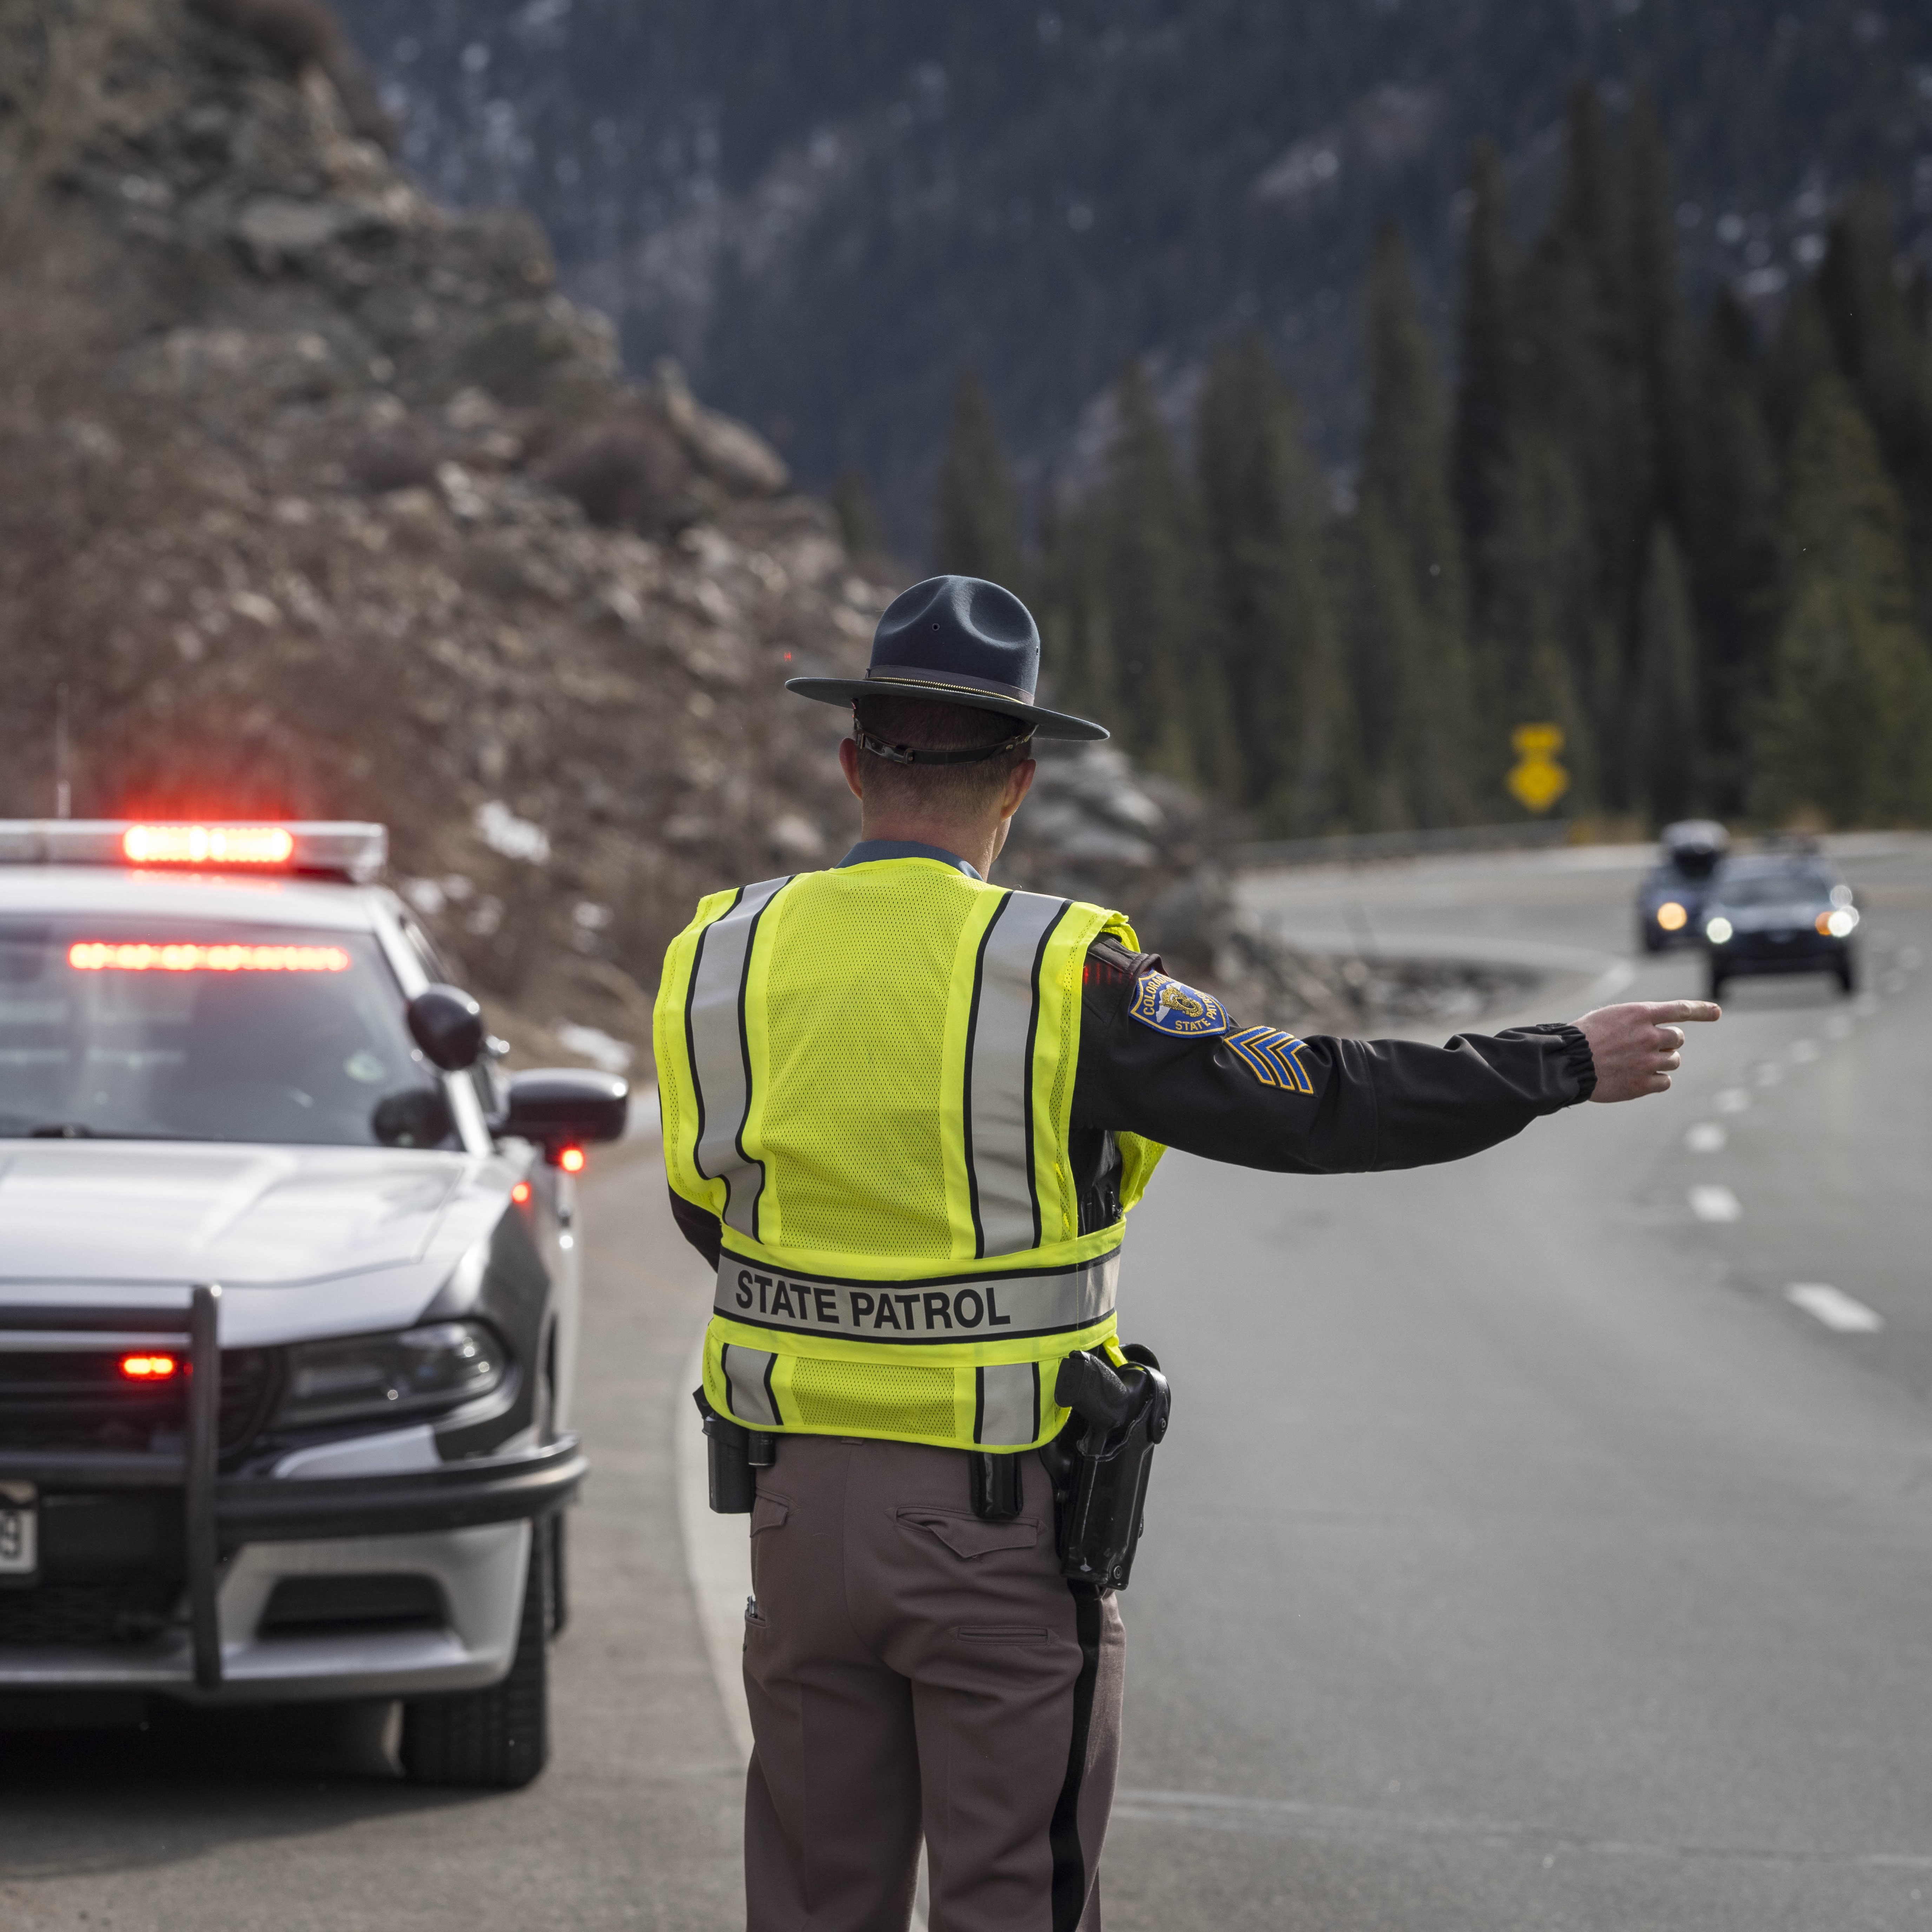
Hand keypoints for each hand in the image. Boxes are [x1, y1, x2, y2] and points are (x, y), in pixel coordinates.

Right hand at [1574, 1000, 1720, 1101]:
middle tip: (1646, 1047)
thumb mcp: (1609, 1018)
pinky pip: (1665, 1081)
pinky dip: (1656, 1080)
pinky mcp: (1643, 1083)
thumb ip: (1636, 1022)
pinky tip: (1638, 1078)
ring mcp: (1647, 1060)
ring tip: (1638, 1063)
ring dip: (1662, 1061)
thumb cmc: (1582, 1038)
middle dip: (1667, 1042)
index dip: (1702, 1010)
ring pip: (1673, 1060)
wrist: (1567, 1063)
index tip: (1717, 1012)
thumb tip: (1657, 1032)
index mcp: (1639, 1014)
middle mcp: (1648, 1035)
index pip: (1680, 1009)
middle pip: (1677, 1038)